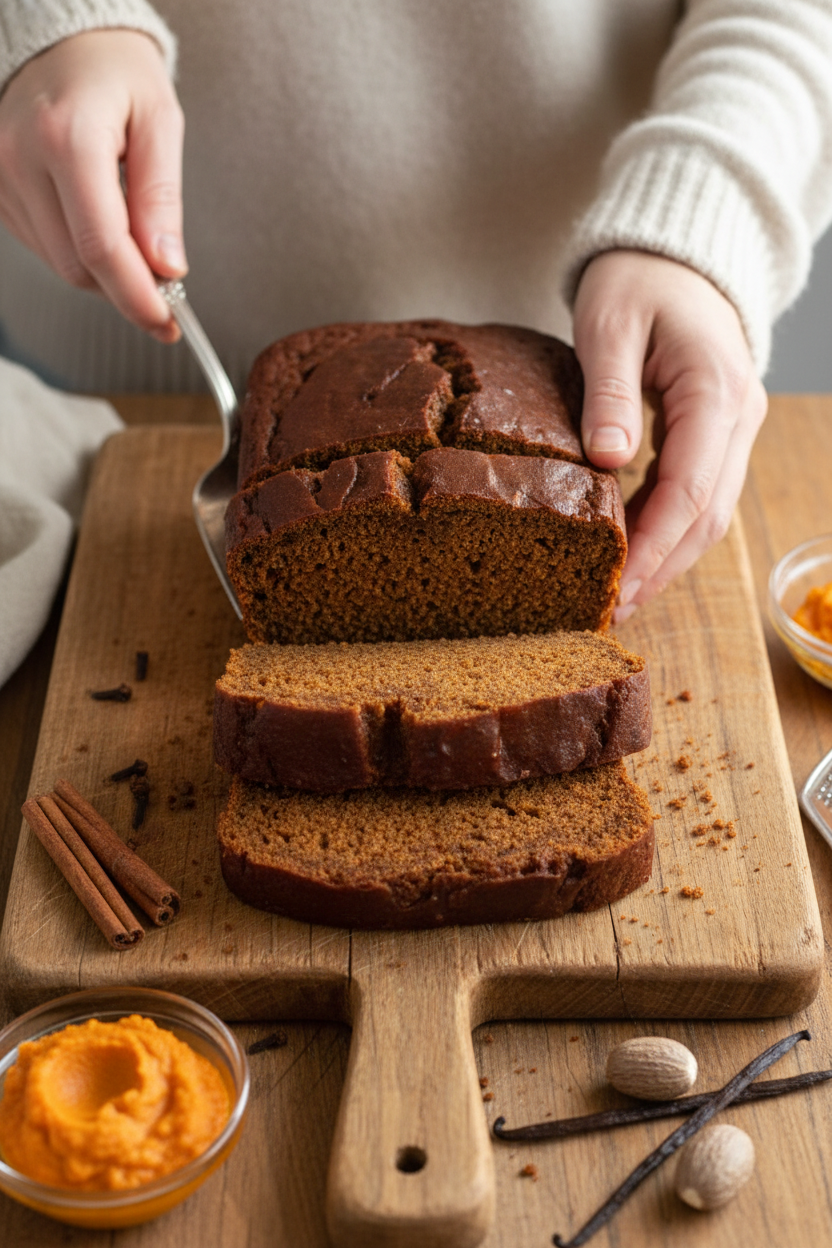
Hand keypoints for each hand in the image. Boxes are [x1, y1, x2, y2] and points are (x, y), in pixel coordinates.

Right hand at [0, 29, 185, 340]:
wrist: (61, 43)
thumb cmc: (114, 71)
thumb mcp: (159, 122)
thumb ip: (161, 198)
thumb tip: (167, 266)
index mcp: (67, 138)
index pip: (102, 247)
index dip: (137, 296)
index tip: (167, 320)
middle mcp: (22, 159)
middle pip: (78, 266)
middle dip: (126, 289)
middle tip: (166, 290)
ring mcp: (2, 177)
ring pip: (60, 265)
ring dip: (105, 274)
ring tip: (137, 247)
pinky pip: (45, 248)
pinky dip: (81, 254)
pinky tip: (101, 227)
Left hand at [573, 250, 767, 621]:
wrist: (675, 254)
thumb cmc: (638, 279)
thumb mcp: (609, 323)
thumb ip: (609, 391)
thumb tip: (607, 460)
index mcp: (715, 391)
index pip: (689, 490)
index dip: (654, 546)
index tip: (617, 587)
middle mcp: (737, 417)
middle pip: (707, 515)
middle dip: (662, 567)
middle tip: (612, 608)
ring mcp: (734, 427)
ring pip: (709, 512)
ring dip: (668, 556)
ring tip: (619, 594)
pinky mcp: (718, 433)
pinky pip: (698, 493)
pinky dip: (668, 528)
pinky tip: (632, 551)